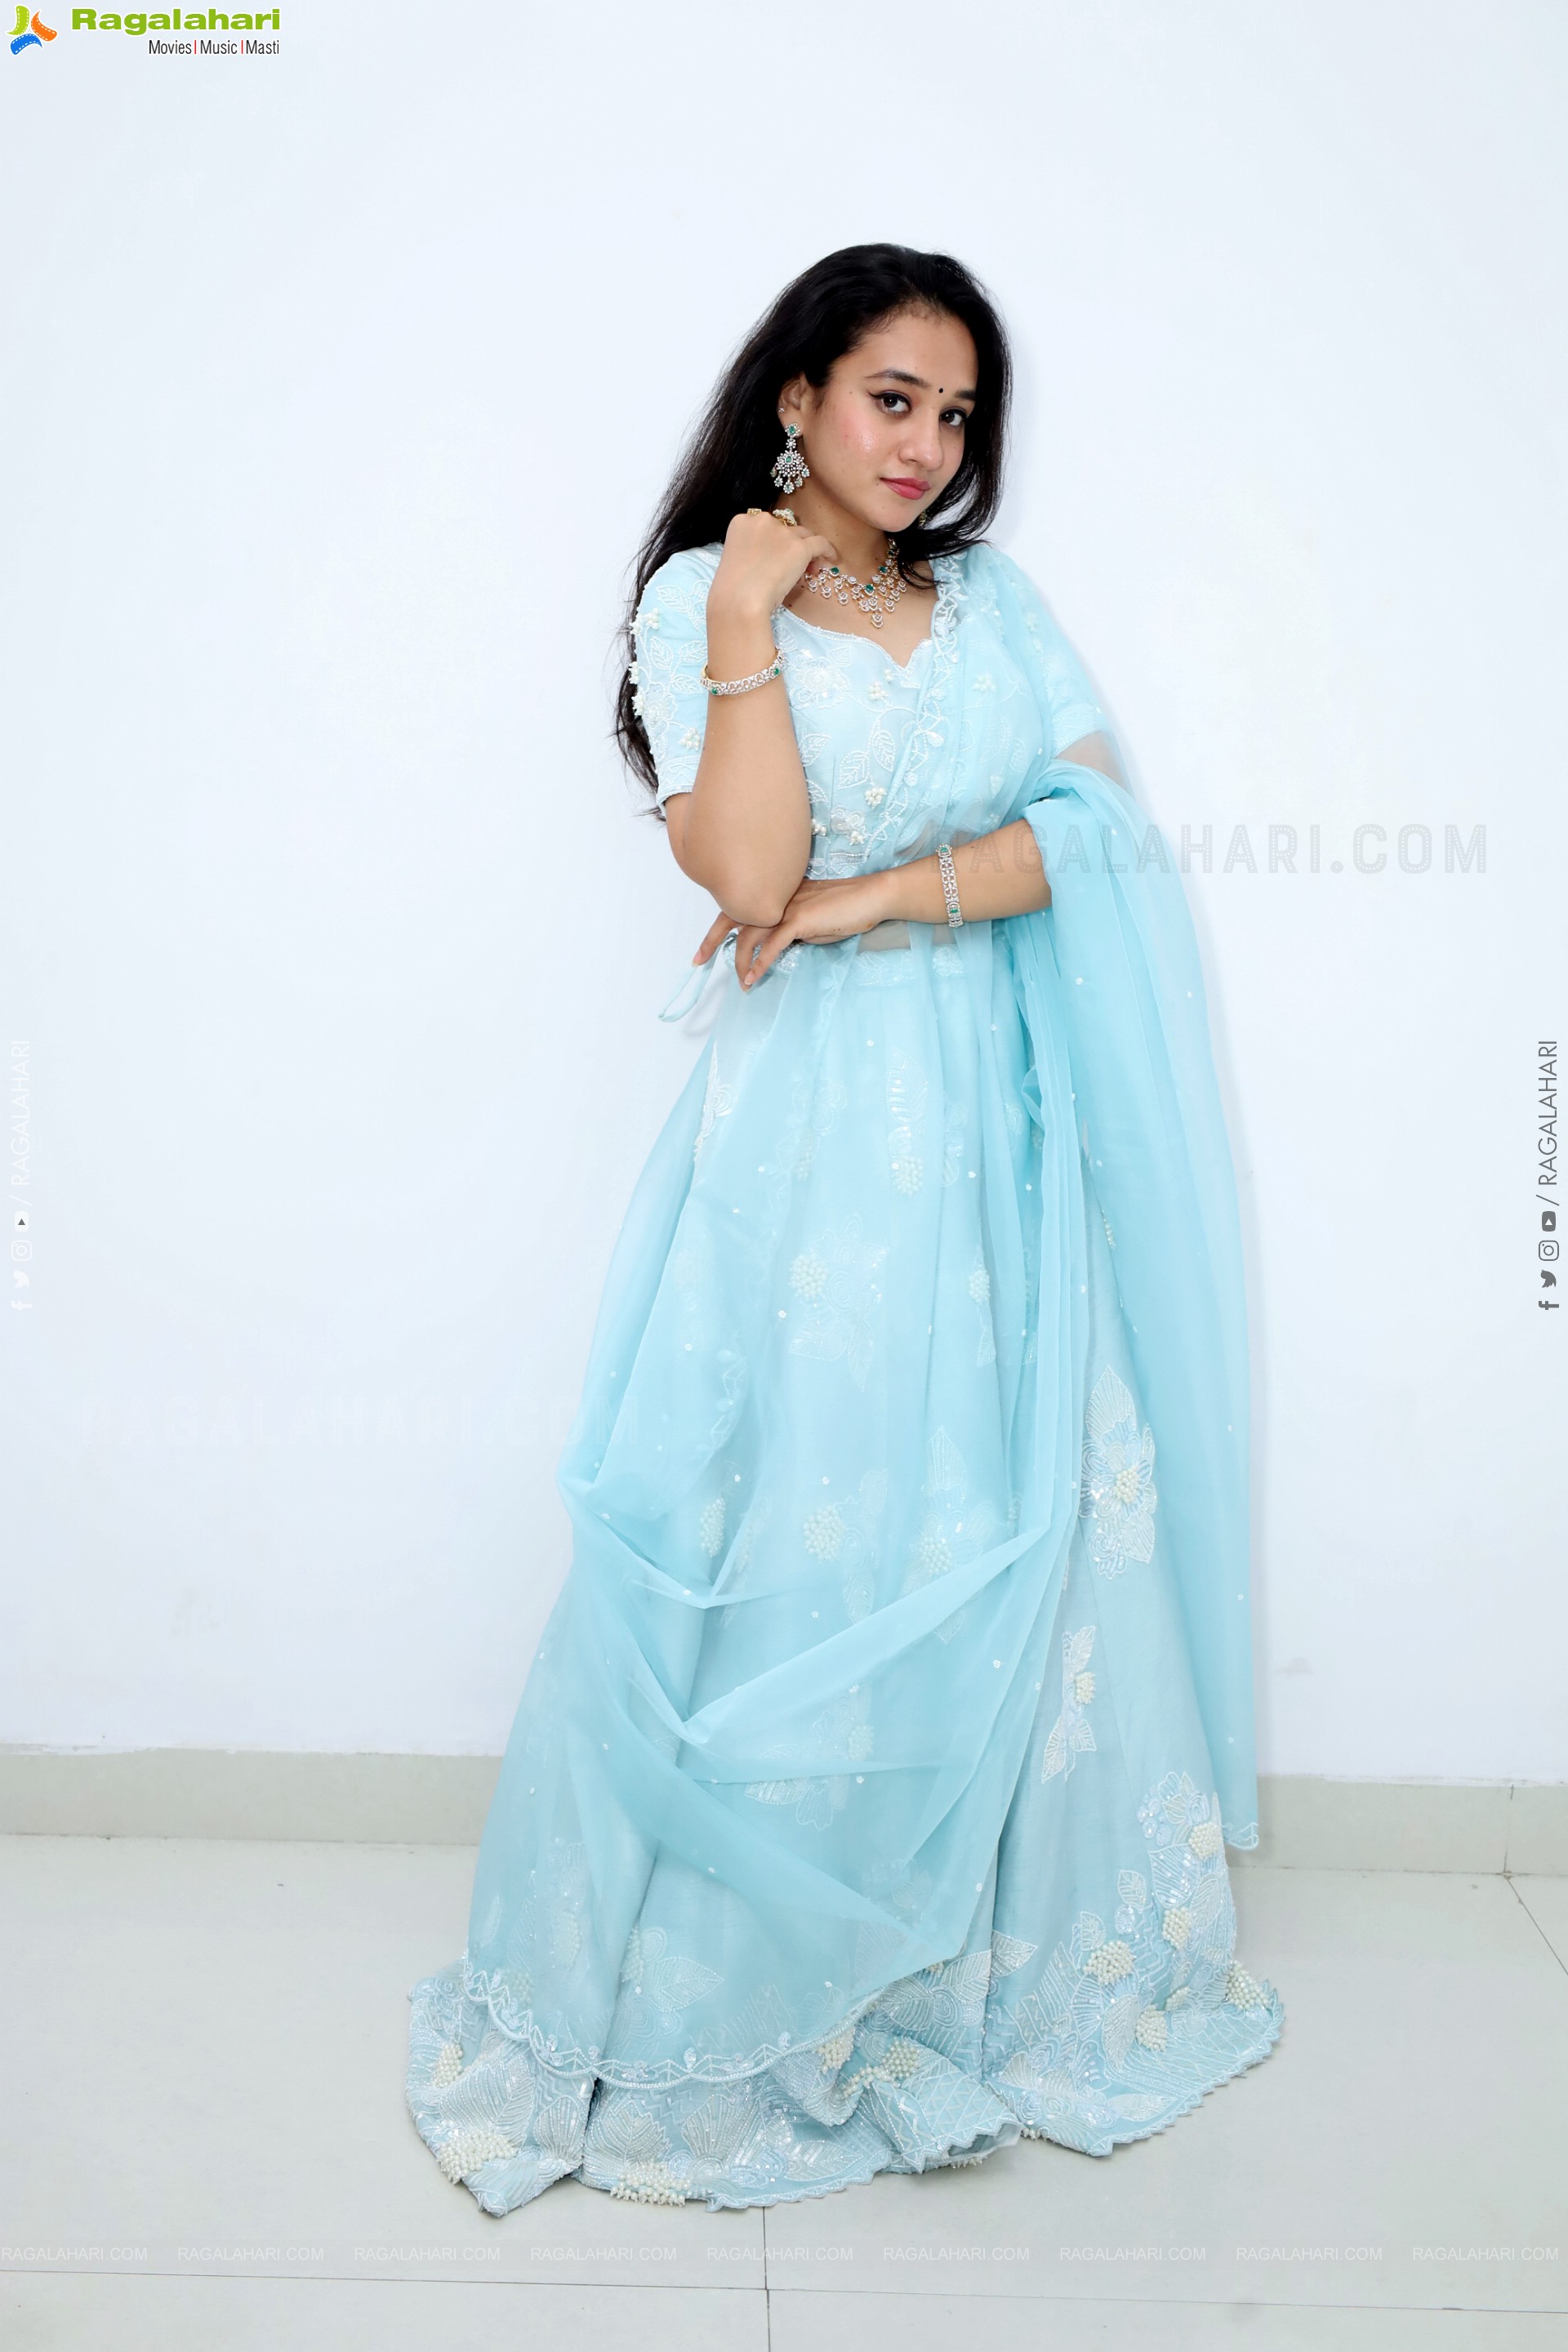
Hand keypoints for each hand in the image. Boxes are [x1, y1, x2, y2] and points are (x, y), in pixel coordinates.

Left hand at [690, 871, 894, 992]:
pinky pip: (772, 944)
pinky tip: (753, 977)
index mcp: (775, 894)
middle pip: (732, 918)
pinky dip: (760, 963)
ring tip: (742, 983)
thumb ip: (789, 930)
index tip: (705, 948)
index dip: (719, 928)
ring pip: (750, 936)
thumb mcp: (810, 921)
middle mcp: (775, 897)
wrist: (871, 897)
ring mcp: (786, 907)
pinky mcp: (800, 920)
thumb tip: (776, 945)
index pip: (739, 908)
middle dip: (711, 940)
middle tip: (698, 961)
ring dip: (741, 962)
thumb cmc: (845, 909)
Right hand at [708, 508, 836, 625]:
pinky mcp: (799, 547)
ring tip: (810, 571)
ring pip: (803, 535)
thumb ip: (752, 551)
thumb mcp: (737, 560)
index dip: (775, 542)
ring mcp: (783, 533)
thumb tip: (773, 559)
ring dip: (807, 551)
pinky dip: (827, 551)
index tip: (778, 557)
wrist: (739, 601)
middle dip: (791, 545)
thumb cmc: (732, 589)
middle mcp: (762, 520)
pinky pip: (820, 543)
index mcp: (742, 521)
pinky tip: (831, 560)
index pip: (766, 527)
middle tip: (794, 567)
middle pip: (786, 528)